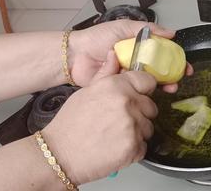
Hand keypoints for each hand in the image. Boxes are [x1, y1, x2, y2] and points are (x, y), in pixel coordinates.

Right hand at [41, 71, 157, 184]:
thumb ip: (106, 74)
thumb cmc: (69, 124)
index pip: (148, 81)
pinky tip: (115, 148)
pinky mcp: (134, 147)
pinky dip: (133, 150)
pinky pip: (143, 146)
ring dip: (137, 133)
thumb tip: (114, 55)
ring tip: (114, 136)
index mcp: (116, 86)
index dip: (144, 90)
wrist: (59, 154)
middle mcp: (127, 103)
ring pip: (148, 128)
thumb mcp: (86, 92)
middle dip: (140, 114)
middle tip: (118, 122)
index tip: (139, 96)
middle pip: (151, 107)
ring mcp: (132, 125)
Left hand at [69, 19, 192, 91]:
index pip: (163, 55)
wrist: (75, 56)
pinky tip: (148, 90)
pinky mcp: (122, 89)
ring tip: (169, 87)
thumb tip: (170, 32)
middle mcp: (136, 64)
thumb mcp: (123, 27)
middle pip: (160, 72)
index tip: (185, 66)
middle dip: (172, 77)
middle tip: (179, 79)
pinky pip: (136, 92)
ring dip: (162, 86)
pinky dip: (144, 92)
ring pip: (150, 84)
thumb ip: (147, 29)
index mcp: (139, 49)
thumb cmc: (95, 39)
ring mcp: (129, 77)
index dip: (175, 61)